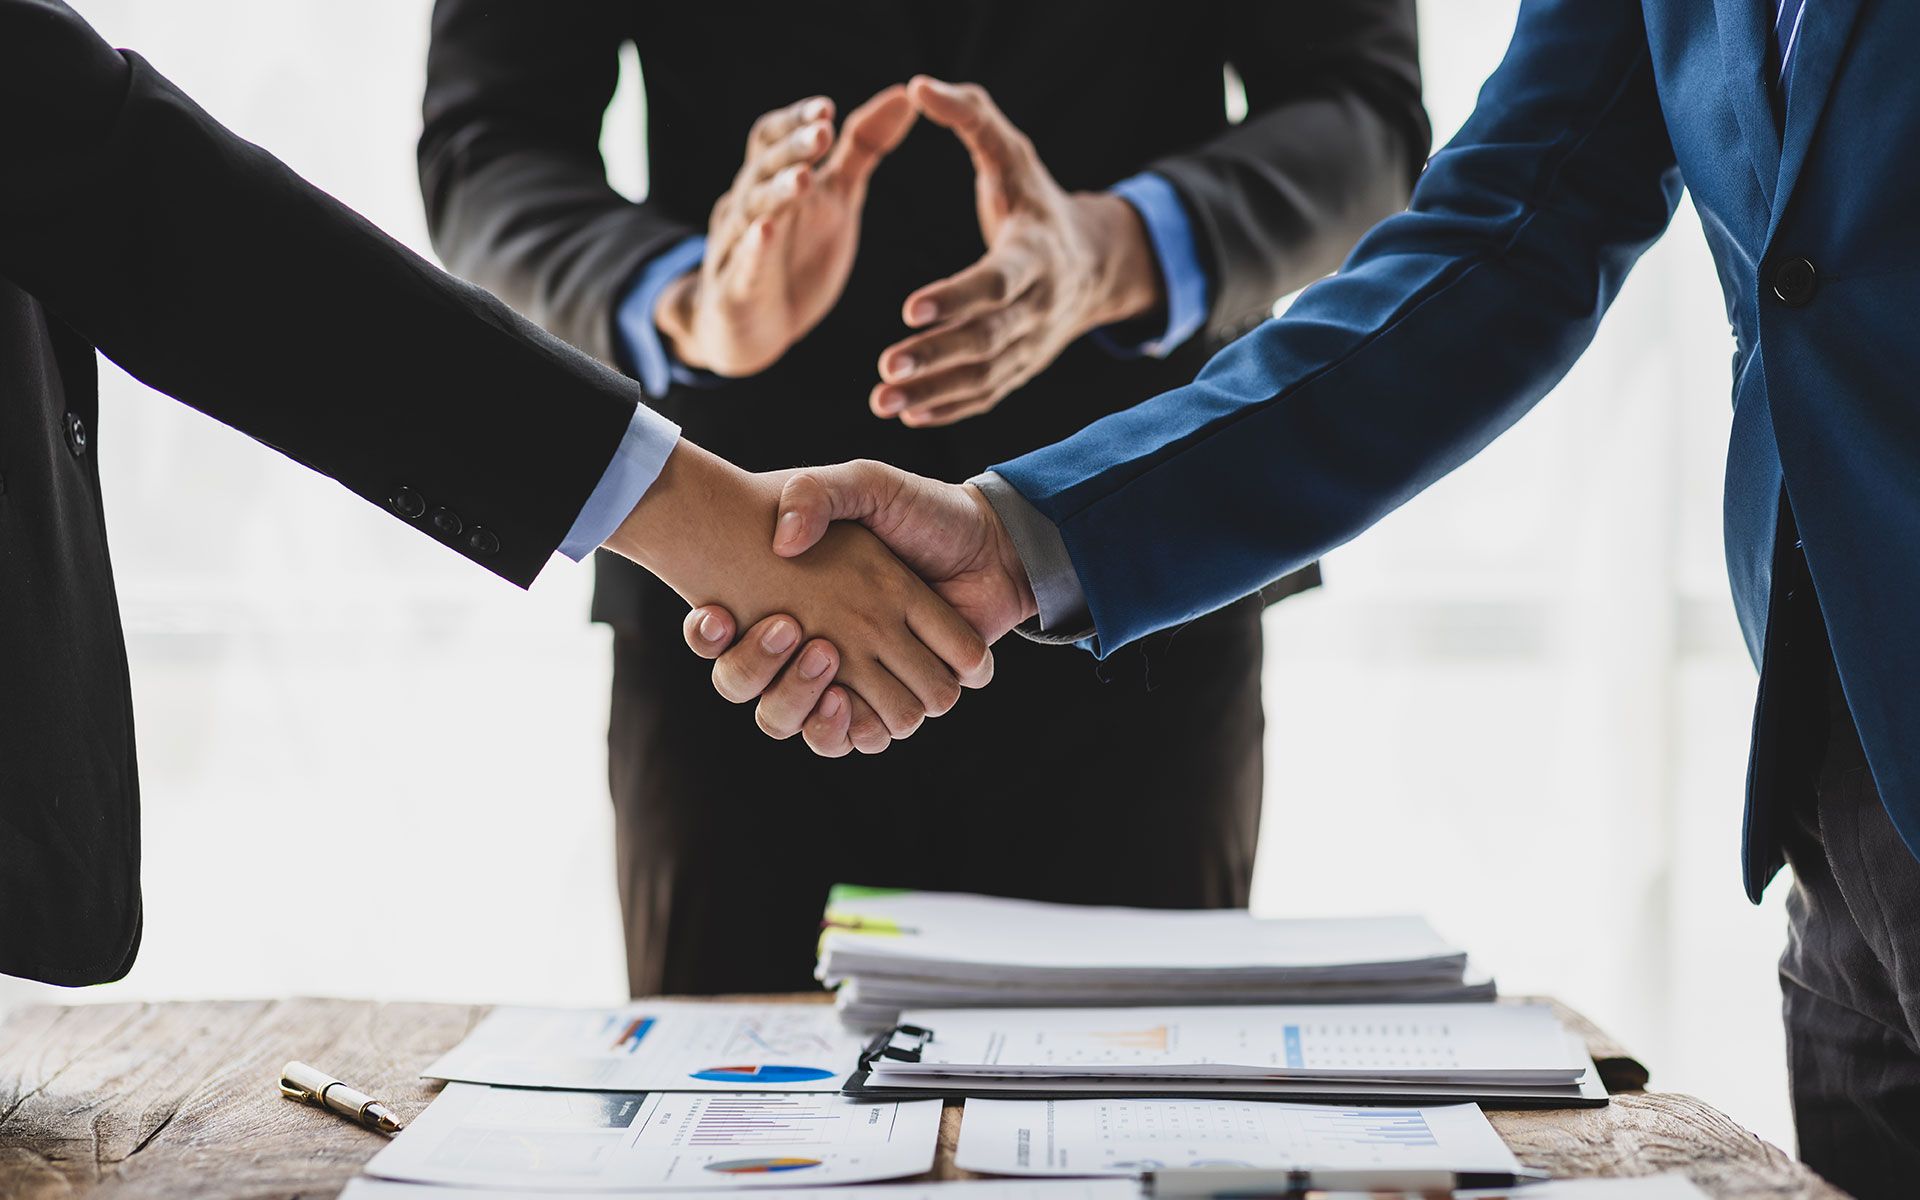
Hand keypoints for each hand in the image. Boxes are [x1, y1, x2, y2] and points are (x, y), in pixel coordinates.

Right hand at [603, 445, 993, 740]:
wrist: (992, 544)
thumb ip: (817, 493)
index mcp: (794, 599)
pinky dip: (852, 725)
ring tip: (821, 657)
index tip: (717, 612)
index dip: (706, 636)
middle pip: (750, 689)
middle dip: (755, 669)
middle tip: (788, 628)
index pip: (720, 634)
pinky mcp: (896, 701)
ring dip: (801, 700)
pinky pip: (858, 738)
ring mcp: (855, 678)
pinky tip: (847, 694)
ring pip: (798, 723)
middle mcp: (815, 646)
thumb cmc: (921, 512)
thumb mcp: (865, 483)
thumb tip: (782, 541)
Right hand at [655, 87, 916, 377]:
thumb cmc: (796, 257)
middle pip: (763, 167)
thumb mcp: (836, 199)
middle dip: (793, 149)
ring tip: (803, 178)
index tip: (827, 109)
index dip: (796, 121)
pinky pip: (744, 266)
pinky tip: (764, 231)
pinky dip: (754, 248)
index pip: (773, 139)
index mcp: (773, 182)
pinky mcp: (736, 291)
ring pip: (752, 210)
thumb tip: (903, 95)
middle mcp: (750, 207)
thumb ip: (863, 149)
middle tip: (823, 132)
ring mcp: (737, 248)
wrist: (753, 332)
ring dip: (777, 191)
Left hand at [870, 77, 1162, 426]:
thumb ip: (970, 116)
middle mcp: (1039, 306)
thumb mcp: (1012, 152)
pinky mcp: (1021, 369)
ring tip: (882, 398)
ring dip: (933, 391)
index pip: (996, 282)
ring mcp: (1032, 345)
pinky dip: (948, 409)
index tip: (910, 309)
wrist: (1093, 262)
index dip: (957, 297)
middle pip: (987, 339)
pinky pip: (986, 396)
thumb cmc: (1035, 200)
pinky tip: (906, 412)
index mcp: (1036, 254)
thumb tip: (918, 86)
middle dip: (937, 356)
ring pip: (983, 377)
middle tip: (885, 365)